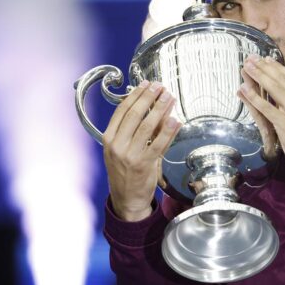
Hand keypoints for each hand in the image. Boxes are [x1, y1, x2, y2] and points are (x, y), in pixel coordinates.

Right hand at [103, 81, 181, 221]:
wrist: (126, 199)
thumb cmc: (125, 171)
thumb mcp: (122, 149)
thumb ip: (133, 130)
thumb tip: (152, 108)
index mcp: (109, 138)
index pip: (122, 111)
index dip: (135, 95)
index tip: (146, 85)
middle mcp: (117, 145)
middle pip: (134, 115)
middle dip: (149, 98)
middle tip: (160, 86)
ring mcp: (130, 155)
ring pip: (147, 126)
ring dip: (160, 109)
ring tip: (169, 97)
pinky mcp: (144, 164)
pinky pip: (158, 144)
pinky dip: (168, 131)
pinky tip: (175, 120)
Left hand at [238, 55, 284, 179]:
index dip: (278, 68)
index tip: (267, 60)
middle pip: (281, 80)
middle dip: (265, 67)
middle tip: (252, 58)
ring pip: (274, 89)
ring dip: (258, 76)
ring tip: (246, 67)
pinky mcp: (284, 124)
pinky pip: (266, 108)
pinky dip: (254, 97)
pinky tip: (244, 89)